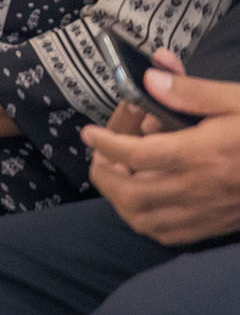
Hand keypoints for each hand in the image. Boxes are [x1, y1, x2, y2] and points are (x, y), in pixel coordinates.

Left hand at [85, 55, 239, 244]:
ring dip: (119, 200)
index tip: (89, 132)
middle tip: (100, 154)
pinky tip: (143, 200)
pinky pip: (168, 235)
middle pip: (131, 195)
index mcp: (202, 154)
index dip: (106, 143)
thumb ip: (191, 91)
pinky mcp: (216, 225)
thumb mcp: (237, 100)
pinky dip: (145, 221)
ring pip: (145, 221)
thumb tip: (149, 79)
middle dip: (105, 175)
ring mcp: (208, 212)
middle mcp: (200, 188)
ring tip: (116, 175)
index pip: (137, 154)